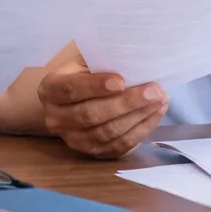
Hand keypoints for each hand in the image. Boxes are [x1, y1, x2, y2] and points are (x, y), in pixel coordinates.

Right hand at [37, 59, 168, 158]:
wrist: (72, 101)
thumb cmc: (84, 74)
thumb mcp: (84, 61)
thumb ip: (100, 61)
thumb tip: (133, 57)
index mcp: (50, 89)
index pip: (71, 89)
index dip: (96, 86)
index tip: (121, 80)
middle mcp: (56, 118)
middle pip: (91, 114)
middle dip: (126, 103)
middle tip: (154, 90)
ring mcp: (73, 139)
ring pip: (107, 133)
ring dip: (138, 117)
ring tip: (160, 100)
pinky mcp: (92, 153)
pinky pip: (119, 146)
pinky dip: (141, 130)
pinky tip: (155, 114)